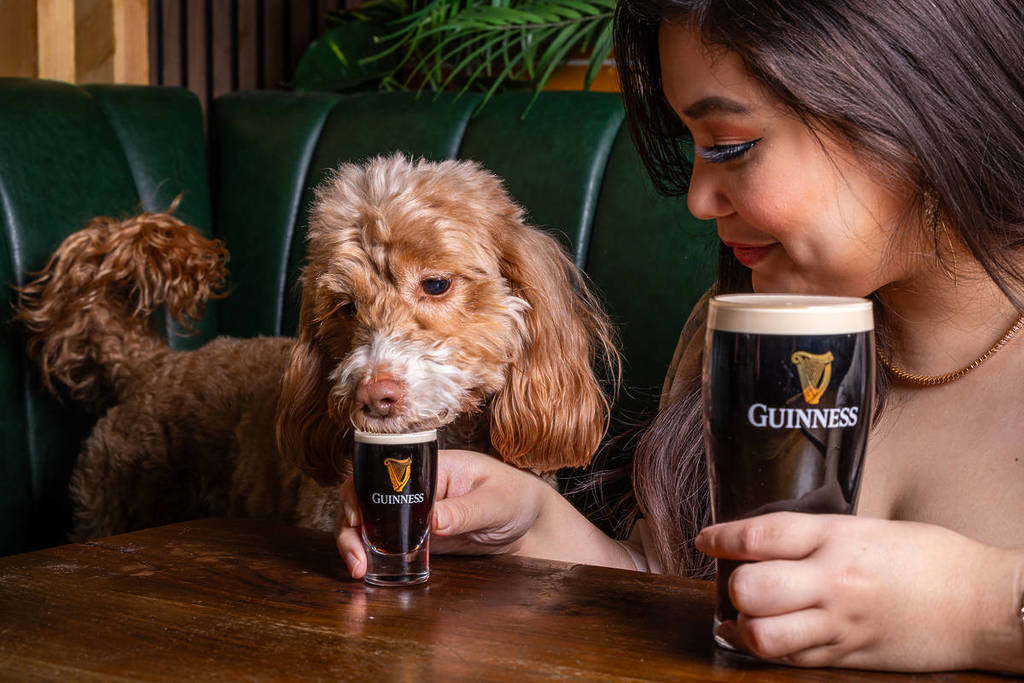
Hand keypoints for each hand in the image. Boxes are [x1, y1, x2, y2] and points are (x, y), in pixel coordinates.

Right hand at [336, 449, 555, 578]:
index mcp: (430, 466)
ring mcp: (413, 513)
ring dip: (356, 544)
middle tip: (355, 557)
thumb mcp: (497, 502)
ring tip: (359, 569)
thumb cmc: (516, 498)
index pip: (383, 470)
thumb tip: (434, 521)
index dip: (360, 491)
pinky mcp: (418, 537)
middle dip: (350, 525)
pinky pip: (387, 544)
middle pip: (365, 497)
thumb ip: (467, 511)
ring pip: (370, 523)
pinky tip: (371, 572)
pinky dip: (373, 556)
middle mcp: (414, 487)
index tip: (356, 519)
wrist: (529, 524)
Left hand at [696, 512, 1023, 671]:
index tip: (706, 540)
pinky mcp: (849, 656)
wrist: (983, 604)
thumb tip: (768, 543)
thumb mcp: (868, 529)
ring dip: (742, 625)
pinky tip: (757, 638)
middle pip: (752, 588)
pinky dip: (766, 649)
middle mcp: (832, 580)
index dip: (722, 538)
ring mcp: (840, 623)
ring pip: (763, 634)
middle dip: (731, 586)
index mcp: (837, 538)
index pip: (760, 535)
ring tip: (738, 615)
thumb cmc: (930, 559)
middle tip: (731, 579)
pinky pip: (792, 657)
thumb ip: (818, 537)